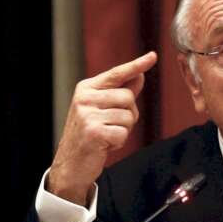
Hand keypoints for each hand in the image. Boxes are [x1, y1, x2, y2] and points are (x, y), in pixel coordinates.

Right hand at [47, 52, 157, 204]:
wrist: (70, 165)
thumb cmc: (87, 136)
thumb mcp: (101, 110)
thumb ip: (119, 92)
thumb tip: (139, 76)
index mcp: (86, 89)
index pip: (116, 74)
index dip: (136, 65)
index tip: (152, 56)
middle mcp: (84, 98)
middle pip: (128, 97)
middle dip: (127, 114)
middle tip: (110, 126)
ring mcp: (87, 115)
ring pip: (128, 117)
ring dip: (123, 130)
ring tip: (105, 136)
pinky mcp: (93, 133)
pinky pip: (123, 133)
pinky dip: (119, 143)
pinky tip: (104, 145)